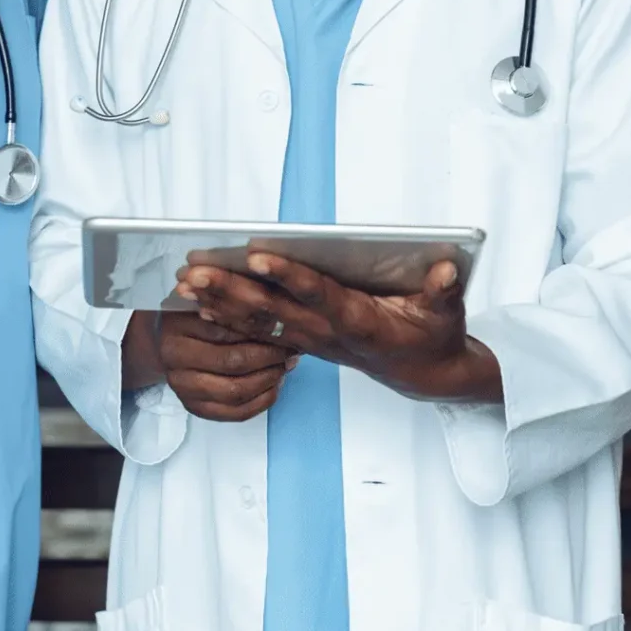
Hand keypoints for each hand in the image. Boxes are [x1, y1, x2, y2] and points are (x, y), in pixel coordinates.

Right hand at [125, 309, 296, 421]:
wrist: (170, 340)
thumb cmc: (197, 311)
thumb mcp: (212, 295)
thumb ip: (235, 299)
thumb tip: (278, 313)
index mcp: (177, 326)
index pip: (226, 330)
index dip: (262, 329)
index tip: (288, 324)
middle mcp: (173, 359)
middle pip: (232, 362)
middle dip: (270, 357)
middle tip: (292, 349)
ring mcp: (182, 388)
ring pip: (235, 392)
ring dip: (269, 380)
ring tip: (286, 365)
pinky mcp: (195, 408)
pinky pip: (235, 413)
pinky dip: (262, 401)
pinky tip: (276, 384)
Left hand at [181, 252, 499, 403]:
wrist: (422, 374)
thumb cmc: (433, 335)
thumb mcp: (447, 314)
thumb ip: (444, 292)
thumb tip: (445, 271)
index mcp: (360, 321)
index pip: (319, 295)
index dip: (290, 277)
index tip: (259, 256)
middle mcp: (327, 334)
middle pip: (273, 311)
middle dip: (231, 290)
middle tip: (195, 271)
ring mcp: (311, 340)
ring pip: (258, 322)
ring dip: (219, 304)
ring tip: (183, 284)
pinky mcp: (303, 341)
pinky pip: (258, 332)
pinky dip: (227, 319)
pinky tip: (197, 307)